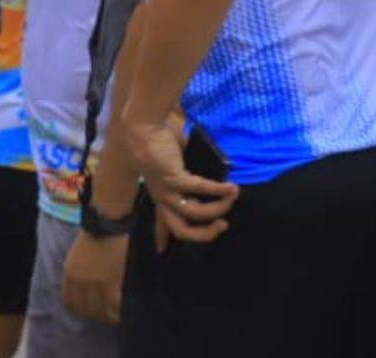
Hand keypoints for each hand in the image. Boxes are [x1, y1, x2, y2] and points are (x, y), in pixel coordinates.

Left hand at [62, 230, 127, 323]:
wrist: (106, 219)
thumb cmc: (96, 232)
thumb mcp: (77, 254)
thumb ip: (78, 272)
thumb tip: (84, 289)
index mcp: (68, 273)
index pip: (69, 303)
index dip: (80, 310)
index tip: (91, 310)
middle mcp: (77, 281)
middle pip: (85, 311)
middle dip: (96, 315)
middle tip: (107, 313)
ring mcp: (93, 283)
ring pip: (99, 312)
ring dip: (108, 315)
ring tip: (116, 313)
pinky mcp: (109, 283)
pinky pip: (113, 307)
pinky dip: (118, 311)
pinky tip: (122, 309)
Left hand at [124, 119, 237, 251]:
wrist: (143, 125)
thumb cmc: (157, 140)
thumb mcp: (173, 163)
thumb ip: (188, 175)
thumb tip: (214, 176)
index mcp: (158, 193)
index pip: (159, 222)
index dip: (162, 237)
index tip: (161, 251)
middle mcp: (161, 196)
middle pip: (181, 230)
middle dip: (205, 233)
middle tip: (222, 225)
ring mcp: (166, 189)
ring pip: (195, 213)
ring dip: (218, 208)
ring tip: (233, 197)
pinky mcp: (174, 177)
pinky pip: (201, 189)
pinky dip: (219, 189)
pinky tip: (232, 187)